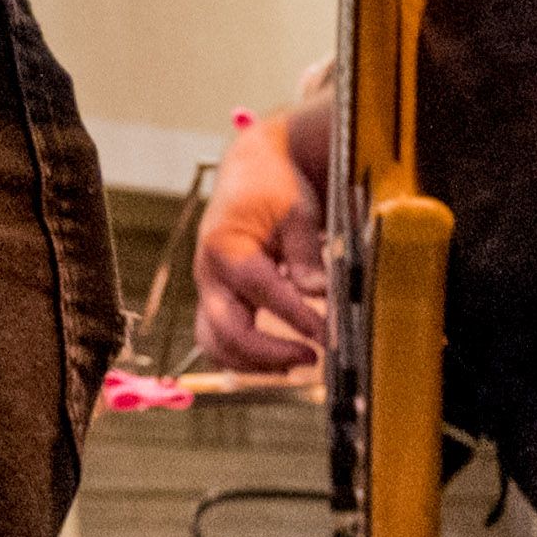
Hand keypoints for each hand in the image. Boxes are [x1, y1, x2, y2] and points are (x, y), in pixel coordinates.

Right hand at [191, 107, 330, 369]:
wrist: (249, 173)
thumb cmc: (273, 188)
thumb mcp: (295, 210)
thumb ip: (305, 254)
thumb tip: (318, 295)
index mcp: (225, 246)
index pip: (259, 289)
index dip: (294, 315)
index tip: (327, 334)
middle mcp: (209, 274)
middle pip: (227, 331)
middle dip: (269, 353)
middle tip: (313, 355)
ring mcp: (210, 291)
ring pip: (216, 345)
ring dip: (255, 364)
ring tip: (298, 361)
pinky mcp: (217, 302)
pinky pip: (220, 342)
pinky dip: (247, 358)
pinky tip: (282, 359)